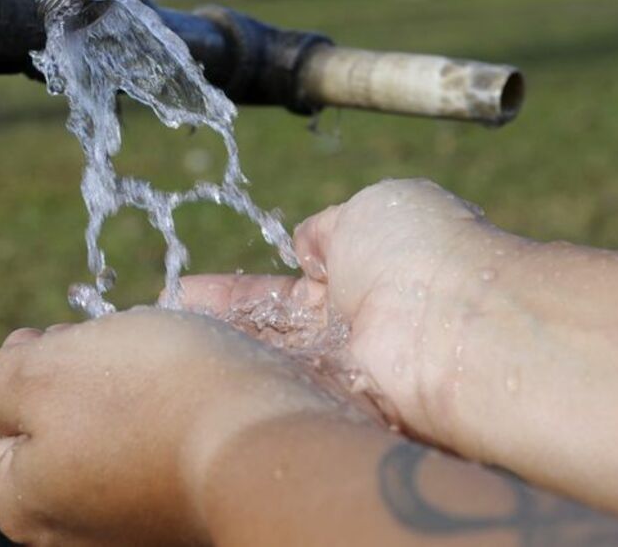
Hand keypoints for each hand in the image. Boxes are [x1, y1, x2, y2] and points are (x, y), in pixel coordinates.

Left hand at [0, 307, 354, 545]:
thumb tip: (0, 389)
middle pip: (51, 432)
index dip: (19, 364)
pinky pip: (159, 453)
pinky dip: (167, 417)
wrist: (268, 443)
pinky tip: (190, 392)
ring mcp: (133, 527)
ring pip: (108, 436)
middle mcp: (72, 532)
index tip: (55, 333)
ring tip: (158, 360)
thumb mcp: (42, 369)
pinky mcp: (184, 513)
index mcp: (23, 502)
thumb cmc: (151, 399)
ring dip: (124, 392)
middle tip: (108, 341)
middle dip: (73, 376)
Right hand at [181, 179, 525, 444]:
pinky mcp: (338, 410)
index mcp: (368, 269)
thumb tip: (308, 242)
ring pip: (270, 361)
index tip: (188, 290)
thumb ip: (330, 227)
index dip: (239, 289)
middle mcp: (355, 327)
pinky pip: (278, 394)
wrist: (457, 327)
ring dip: (220, 352)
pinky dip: (236, 383)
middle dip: (217, 324)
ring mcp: (345, 371)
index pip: (290, 283)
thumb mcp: (371, 208)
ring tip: (161, 345)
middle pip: (272, 329)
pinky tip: (188, 375)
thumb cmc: (423, 253)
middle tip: (164, 320)